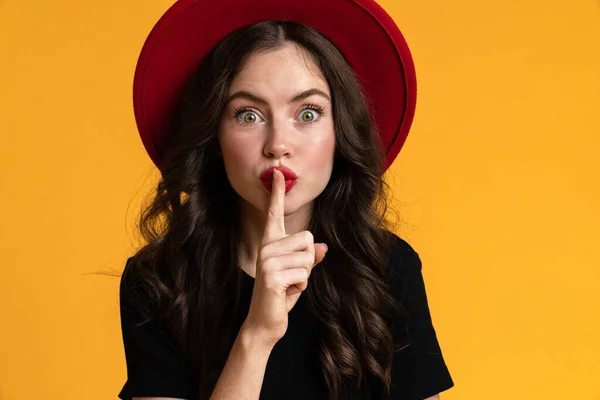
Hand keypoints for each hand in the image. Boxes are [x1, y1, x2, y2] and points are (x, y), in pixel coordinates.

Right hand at [242, 169, 327, 346]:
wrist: (265, 322)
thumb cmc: (281, 295)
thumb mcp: (299, 273)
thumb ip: (310, 259)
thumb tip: (324, 248)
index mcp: (271, 243)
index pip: (274, 213)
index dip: (276, 193)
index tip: (277, 173)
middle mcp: (266, 247)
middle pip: (308, 238)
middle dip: (308, 261)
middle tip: (291, 277)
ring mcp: (267, 261)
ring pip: (308, 257)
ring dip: (305, 275)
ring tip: (287, 285)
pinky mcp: (271, 276)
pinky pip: (304, 273)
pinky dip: (301, 286)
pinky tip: (285, 293)